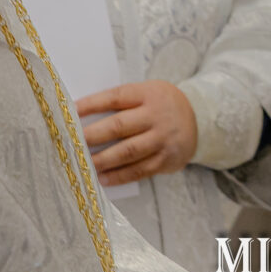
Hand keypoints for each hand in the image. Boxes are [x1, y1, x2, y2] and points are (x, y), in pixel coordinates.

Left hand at [75, 80, 198, 185]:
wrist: (199, 118)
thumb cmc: (162, 105)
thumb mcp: (148, 93)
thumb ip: (123, 103)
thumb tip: (85, 117)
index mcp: (148, 94)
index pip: (116, 97)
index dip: (92, 104)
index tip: (70, 112)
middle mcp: (156, 116)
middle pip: (119, 126)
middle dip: (92, 135)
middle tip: (72, 143)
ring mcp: (162, 139)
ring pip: (127, 152)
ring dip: (102, 159)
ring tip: (84, 163)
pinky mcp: (166, 159)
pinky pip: (139, 170)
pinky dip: (119, 176)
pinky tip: (103, 178)